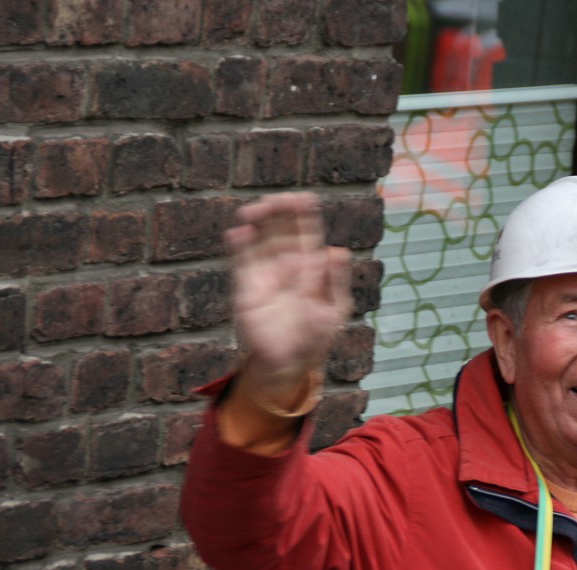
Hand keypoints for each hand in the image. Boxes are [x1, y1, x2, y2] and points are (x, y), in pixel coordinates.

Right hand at [226, 192, 352, 404]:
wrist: (290, 362)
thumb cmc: (317, 336)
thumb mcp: (334, 309)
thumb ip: (335, 281)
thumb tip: (337, 251)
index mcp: (311, 266)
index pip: (306, 231)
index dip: (304, 214)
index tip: (304, 198)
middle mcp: (287, 264)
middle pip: (280, 228)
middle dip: (277, 212)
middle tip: (274, 202)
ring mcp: (265, 274)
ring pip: (259, 239)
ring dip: (256, 223)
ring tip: (252, 213)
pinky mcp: (247, 287)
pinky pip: (241, 262)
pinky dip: (239, 246)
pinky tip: (238, 233)